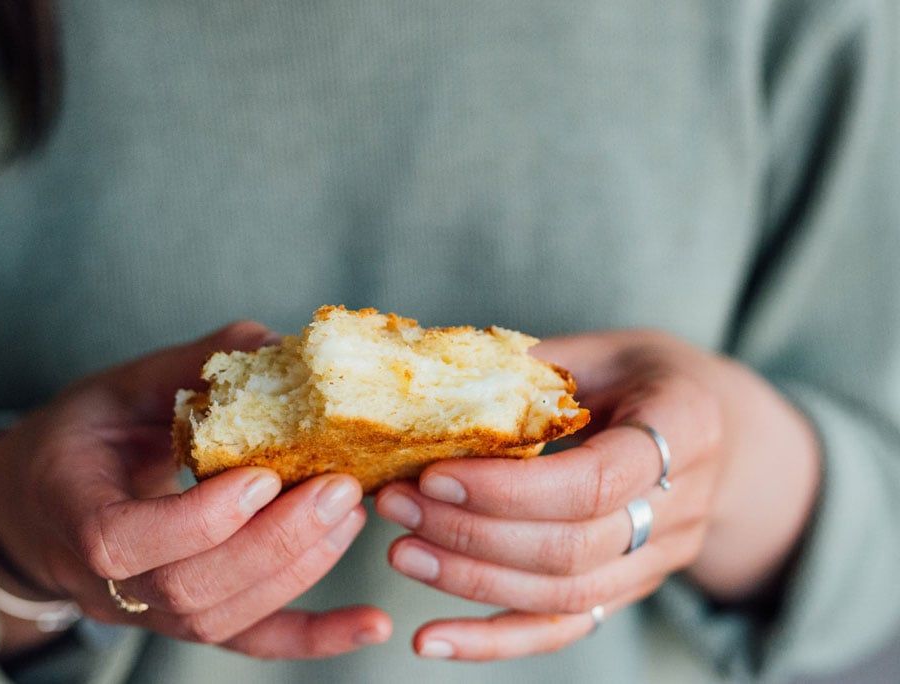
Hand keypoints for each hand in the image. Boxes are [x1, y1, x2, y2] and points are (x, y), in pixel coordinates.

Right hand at [0, 321, 390, 657]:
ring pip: (223, 619)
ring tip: (351, 514)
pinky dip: (314, 637)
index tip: (262, 475)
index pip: (123, 541)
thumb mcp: (117, 389)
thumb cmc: (82, 438)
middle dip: (274, 542)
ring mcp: (147, 611)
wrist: (40, 503)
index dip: (198, 519)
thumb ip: (190, 366)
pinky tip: (369, 625)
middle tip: (338, 488)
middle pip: (189, 589)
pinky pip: (249, 642)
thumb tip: (278, 346)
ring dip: (299, 570)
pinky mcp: (187, 619)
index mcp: (72, 510)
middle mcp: (105, 582)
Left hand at [375, 330, 819, 660]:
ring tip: (402, 551)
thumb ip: (535, 370)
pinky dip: (494, 641)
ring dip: (471, 580)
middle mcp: (681, 506)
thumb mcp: (602, 349)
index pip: (595, 481)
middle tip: (397, 504)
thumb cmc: (646, 376)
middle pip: (573, 548)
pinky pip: (562, 629)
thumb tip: (436, 384)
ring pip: (563, 596)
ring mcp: (659, 559)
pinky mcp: (628, 590)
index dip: (509, 489)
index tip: (435, 474)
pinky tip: (434, 640)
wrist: (716, 430)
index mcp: (682, 427)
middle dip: (473, 533)